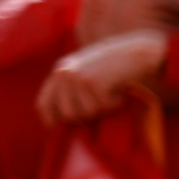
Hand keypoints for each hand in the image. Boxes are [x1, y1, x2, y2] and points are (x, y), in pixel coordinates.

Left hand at [36, 28, 167, 125]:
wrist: (135, 51)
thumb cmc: (115, 65)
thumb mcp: (86, 72)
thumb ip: (71, 89)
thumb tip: (63, 117)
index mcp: (60, 71)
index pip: (43, 103)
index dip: (51, 119)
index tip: (61, 128)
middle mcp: (63, 74)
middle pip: (68, 114)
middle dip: (87, 116)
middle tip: (102, 104)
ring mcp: (77, 77)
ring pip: (86, 113)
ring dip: (103, 109)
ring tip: (112, 94)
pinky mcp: (92, 82)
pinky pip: (103, 107)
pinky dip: (115, 104)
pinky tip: (120, 92)